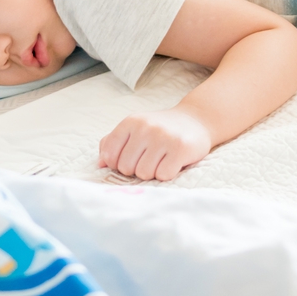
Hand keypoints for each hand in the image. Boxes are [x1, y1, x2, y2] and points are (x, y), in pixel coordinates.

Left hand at [98, 108, 212, 180]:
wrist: (196, 120)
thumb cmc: (160, 129)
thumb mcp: (134, 129)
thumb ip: (112, 143)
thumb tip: (100, 164)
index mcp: (130, 122)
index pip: (109, 155)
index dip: (118, 163)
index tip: (131, 159)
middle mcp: (145, 127)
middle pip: (126, 168)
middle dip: (136, 169)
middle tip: (149, 159)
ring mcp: (163, 137)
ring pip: (144, 173)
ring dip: (152, 173)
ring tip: (161, 160)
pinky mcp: (180, 149)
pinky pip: (163, 175)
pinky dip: (167, 174)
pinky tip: (172, 162)